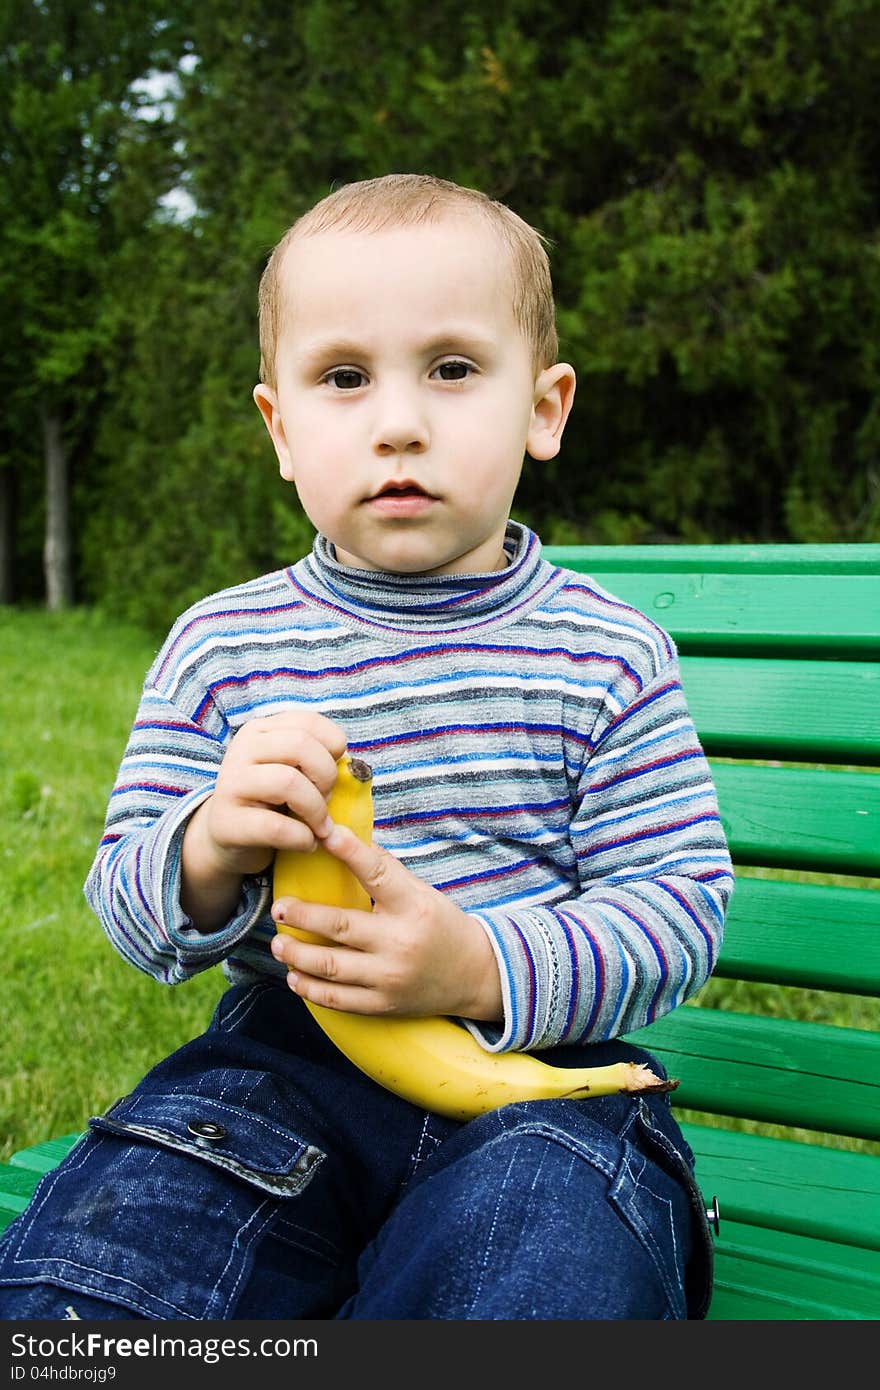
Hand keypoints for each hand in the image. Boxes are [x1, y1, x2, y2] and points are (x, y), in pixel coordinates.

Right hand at [181, 710, 346, 928]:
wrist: (227, 839)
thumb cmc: (272, 802)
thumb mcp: (293, 772)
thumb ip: (317, 760)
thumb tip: (352, 767)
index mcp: (260, 731)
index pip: (309, 722)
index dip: (333, 747)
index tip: (332, 772)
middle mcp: (242, 750)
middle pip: (300, 746)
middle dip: (326, 776)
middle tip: (328, 801)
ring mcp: (230, 784)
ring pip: (288, 782)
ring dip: (317, 810)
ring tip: (320, 826)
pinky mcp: (226, 822)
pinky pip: (276, 827)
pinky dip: (302, 838)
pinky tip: (306, 843)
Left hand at [270, 825, 502, 1022]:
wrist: (474, 976)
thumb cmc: (441, 925)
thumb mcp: (422, 892)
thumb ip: (387, 872)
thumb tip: (346, 839)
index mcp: (413, 906)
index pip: (378, 873)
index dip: (350, 852)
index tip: (325, 833)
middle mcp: (400, 942)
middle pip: (340, 927)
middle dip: (302, 916)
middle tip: (278, 907)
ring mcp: (390, 977)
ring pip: (330, 967)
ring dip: (297, 955)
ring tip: (278, 943)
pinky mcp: (383, 1005)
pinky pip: (337, 999)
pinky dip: (310, 989)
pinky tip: (294, 977)